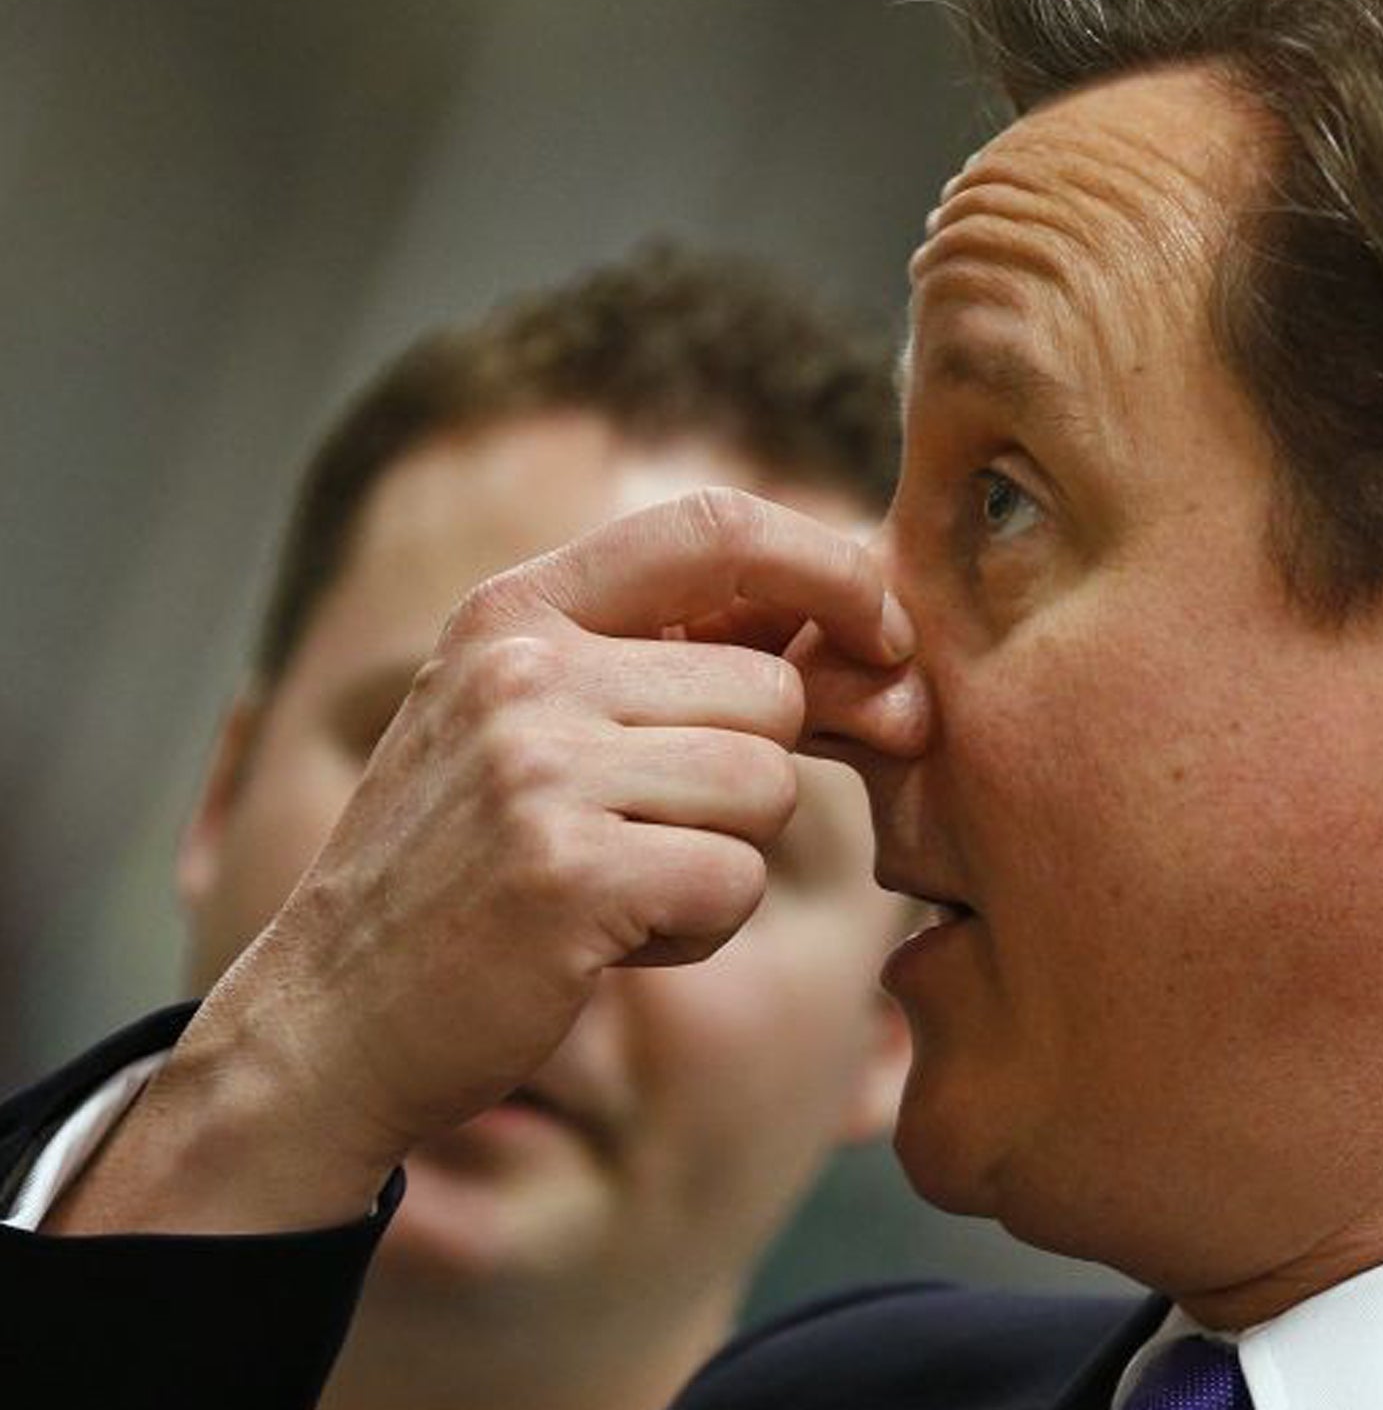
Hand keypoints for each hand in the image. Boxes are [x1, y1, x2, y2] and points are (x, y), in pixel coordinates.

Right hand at [50, 488, 911, 1235]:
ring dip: (724, 858)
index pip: (716, 525)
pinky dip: (697, 929)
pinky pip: (735, 883)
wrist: (333, 1019)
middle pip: (773, 689)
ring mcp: (536, 767)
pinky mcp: (565, 874)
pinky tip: (607, 939)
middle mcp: (523, 666)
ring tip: (618, 883)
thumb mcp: (544, 723)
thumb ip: (682, 664)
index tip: (887, 636)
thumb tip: (886, 651)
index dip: (832, 570)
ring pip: (769, 787)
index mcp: (518, 607)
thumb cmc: (471, 865)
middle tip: (655, 833)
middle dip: (756, 775)